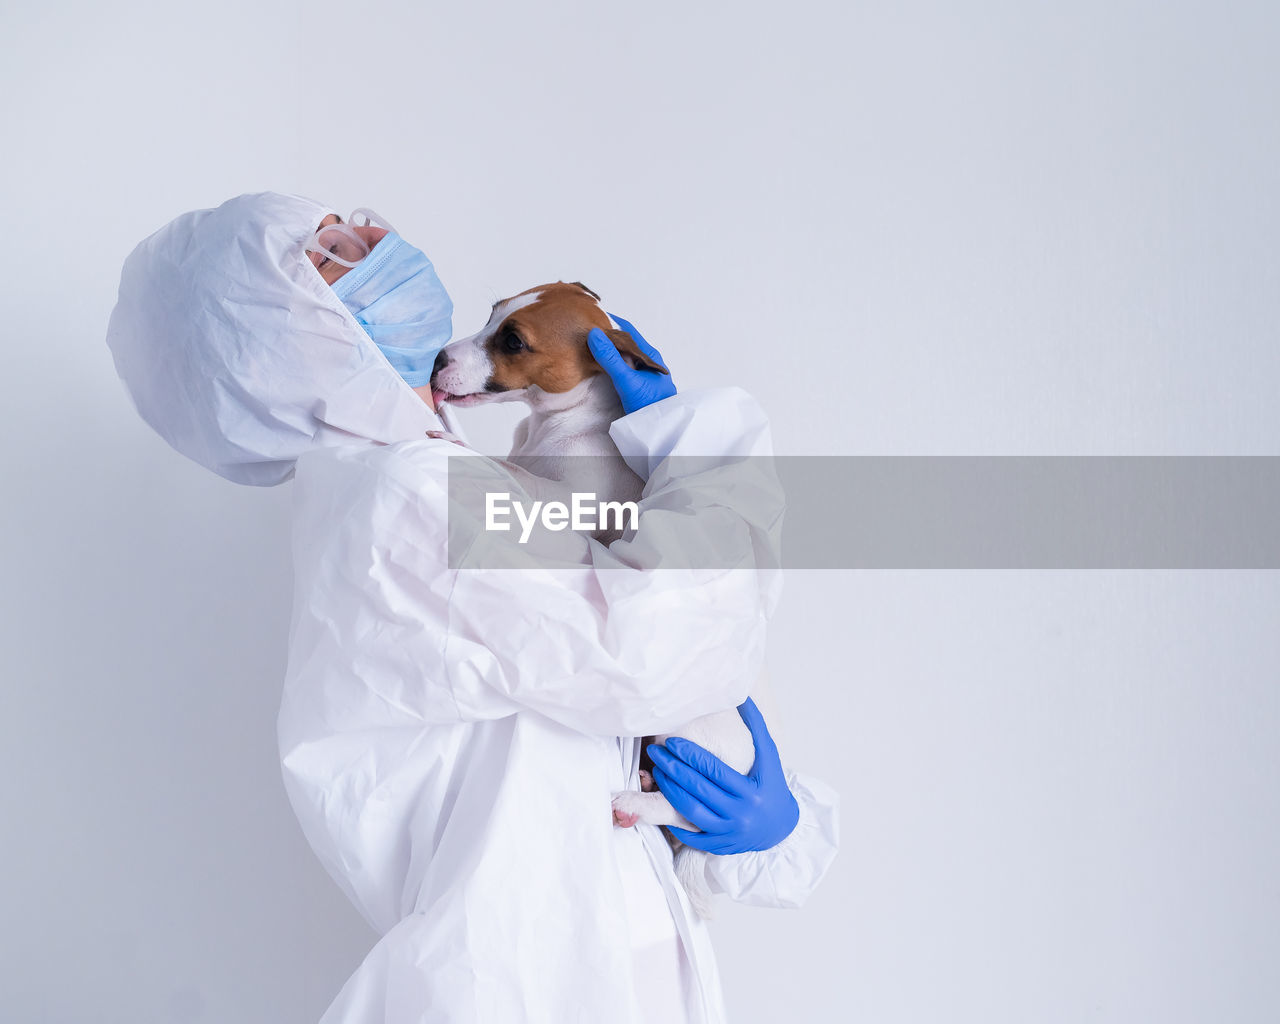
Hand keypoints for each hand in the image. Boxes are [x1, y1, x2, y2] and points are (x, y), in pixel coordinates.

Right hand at [587, 313, 676, 414]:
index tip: (594, 316)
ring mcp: (645, 373)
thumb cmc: (649, 405)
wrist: (661, 431)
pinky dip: (613, 362)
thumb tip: (594, 334)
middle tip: (588, 331)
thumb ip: (611, 359)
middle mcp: (649, 361)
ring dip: (611, 349)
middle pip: (626, 342)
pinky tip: (604, 367)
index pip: (628, 330)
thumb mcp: (627, 381)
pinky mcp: (641, 385)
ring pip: (626, 355)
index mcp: (649, 355)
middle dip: (608, 335)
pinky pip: (625, 367)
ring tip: (592, 346)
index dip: (611, 321)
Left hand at [647, 698, 799, 853]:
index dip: (690, 755)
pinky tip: (664, 797)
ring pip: (690, 811)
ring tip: (657, 772)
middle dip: (673, 768)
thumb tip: (742, 693)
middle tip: (656, 752)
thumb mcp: (768, 755)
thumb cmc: (772, 784)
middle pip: (699, 789)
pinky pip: (691, 834)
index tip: (672, 742)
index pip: (714, 770)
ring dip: (669, 790)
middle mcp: (741, 814)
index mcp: (752, 791)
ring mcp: (729, 832)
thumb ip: (756, 725)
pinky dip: (675, 817)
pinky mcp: (719, 846)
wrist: (781, 828)